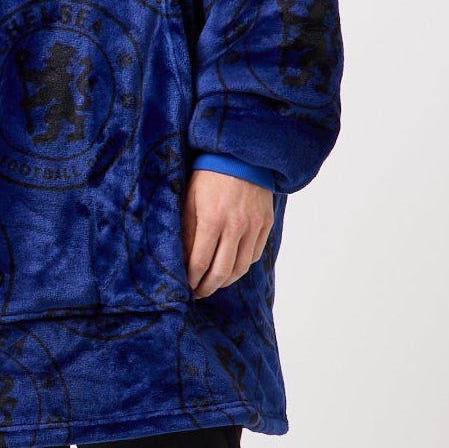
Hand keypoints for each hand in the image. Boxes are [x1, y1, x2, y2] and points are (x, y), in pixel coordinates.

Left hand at [181, 169, 274, 298]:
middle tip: (199, 293)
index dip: (192, 279)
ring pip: (241, 267)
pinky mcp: (265, 224)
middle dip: (208, 287)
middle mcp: (235, 226)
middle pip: (222, 271)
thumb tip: (183, 259)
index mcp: (212, 220)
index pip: (200, 262)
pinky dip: (242, 265)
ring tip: (214, 283)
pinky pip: (254, 255)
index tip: (186, 286)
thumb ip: (187, 230)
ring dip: (226, 281)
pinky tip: (231, 266)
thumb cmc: (208, 175)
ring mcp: (254, 226)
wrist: (240, 154)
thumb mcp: (189, 199)